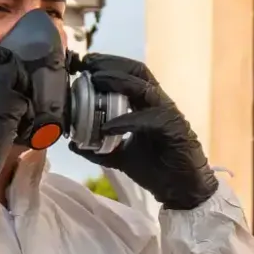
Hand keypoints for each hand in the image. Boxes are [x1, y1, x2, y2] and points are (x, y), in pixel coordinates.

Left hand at [79, 55, 216, 209]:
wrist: (181, 190)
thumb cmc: (156, 170)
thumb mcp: (120, 157)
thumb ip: (98, 148)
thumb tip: (73, 143)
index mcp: (147, 105)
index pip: (129, 74)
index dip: (107, 65)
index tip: (82, 63)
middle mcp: (158, 103)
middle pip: (137, 71)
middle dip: (110, 64)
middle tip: (87, 64)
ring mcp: (167, 114)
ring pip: (143, 88)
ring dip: (118, 81)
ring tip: (96, 81)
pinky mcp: (174, 129)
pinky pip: (148, 119)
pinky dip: (126, 121)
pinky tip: (107, 127)